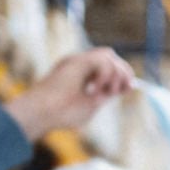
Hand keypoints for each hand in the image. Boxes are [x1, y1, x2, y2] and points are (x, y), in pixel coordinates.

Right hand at [5, 48, 136, 142]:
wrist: (42, 114)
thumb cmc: (61, 114)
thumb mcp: (91, 104)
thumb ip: (107, 95)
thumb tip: (126, 87)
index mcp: (82, 73)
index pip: (109, 65)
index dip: (123, 74)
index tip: (128, 88)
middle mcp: (80, 64)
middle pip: (111, 57)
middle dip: (123, 73)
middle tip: (118, 90)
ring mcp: (77, 61)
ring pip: (109, 55)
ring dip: (114, 75)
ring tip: (102, 92)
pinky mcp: (76, 61)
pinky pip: (102, 58)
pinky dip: (105, 74)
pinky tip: (95, 88)